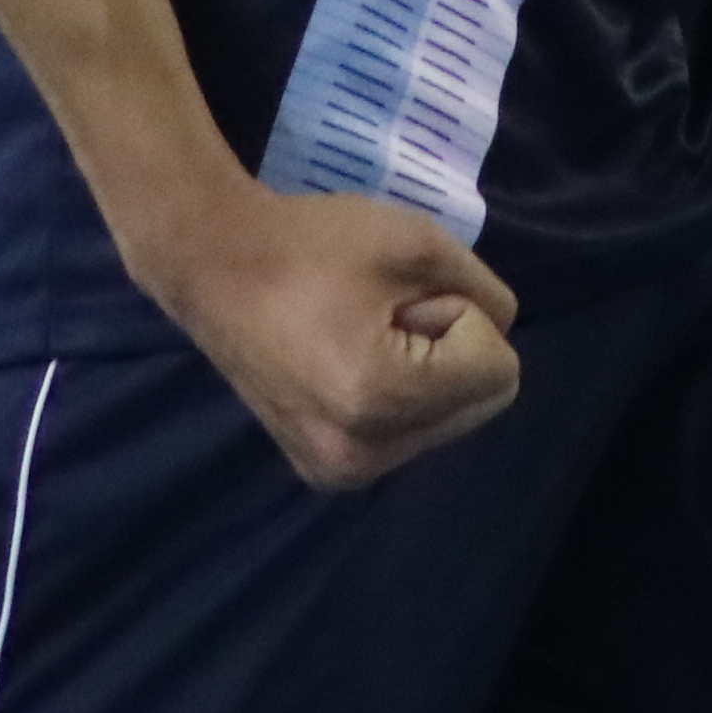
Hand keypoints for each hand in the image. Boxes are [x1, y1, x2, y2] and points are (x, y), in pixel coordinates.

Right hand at [128, 182, 524, 492]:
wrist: (212, 264)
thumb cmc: (309, 243)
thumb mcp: (418, 241)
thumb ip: (486, 292)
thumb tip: (499, 337)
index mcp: (381, 398)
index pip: (499, 370)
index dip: (460, 315)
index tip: (399, 294)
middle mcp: (363, 455)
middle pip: (479, 406)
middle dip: (448, 352)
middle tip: (379, 313)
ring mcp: (340, 471)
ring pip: (446, 423)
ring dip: (425, 377)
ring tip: (357, 334)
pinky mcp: (326, 472)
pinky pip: (406, 437)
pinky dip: (398, 401)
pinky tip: (345, 363)